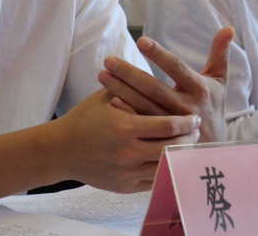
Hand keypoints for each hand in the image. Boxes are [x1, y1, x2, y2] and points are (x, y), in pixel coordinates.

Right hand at [52, 89, 199, 192]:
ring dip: (180, 155)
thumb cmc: (86, 117)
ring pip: (166, 166)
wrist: (60, 149)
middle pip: (173, 148)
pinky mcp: (124, 186)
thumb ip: (134, 87)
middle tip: (196, 132)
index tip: (194, 118)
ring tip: (187, 145)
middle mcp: (128, 152)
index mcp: (126, 127)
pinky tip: (171, 159)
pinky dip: (166, 169)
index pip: (169, 126)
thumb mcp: (107, 96)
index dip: (187, 122)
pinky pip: (154, 180)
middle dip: (189, 139)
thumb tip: (161, 70)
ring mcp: (126, 172)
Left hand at [98, 27, 233, 142]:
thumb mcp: (220, 80)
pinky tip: (108, 101)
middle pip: (154, 88)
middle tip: (109, 60)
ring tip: (103, 75)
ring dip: (121, 90)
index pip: (176, 68)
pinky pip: (141, 124)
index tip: (141, 41)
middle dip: (130, 73)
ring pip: (144, 105)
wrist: (213, 146)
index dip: (159, 55)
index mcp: (199, 88)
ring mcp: (171, 125)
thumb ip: (221, 53)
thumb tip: (228, 29)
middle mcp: (185, 107)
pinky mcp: (160, 138)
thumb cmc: (213, 105)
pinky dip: (126, 112)